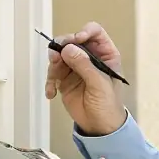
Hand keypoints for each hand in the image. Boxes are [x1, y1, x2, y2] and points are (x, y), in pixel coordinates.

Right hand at [44, 22, 126, 136]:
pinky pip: (53, 72)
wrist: (100, 126)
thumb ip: (85, 66)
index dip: (84, 32)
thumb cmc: (108, 105)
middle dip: (62, 46)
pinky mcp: (65, 78)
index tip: (75, 40)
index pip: (95, 33)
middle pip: (72, 41)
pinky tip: (51, 92)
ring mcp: (76, 67)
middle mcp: (90, 58)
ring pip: (59, 55)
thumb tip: (69, 49)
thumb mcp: (100, 85)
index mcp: (106, 55)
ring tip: (54, 78)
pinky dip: (49, 81)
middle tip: (56, 56)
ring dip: (54, 64)